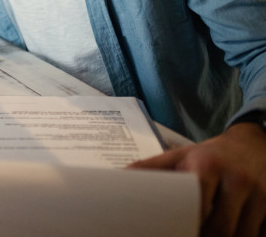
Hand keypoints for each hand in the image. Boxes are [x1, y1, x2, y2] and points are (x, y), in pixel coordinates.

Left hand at [130, 123, 265, 235]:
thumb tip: (119, 176)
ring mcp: (260, 194)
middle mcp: (236, 180)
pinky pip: (261, 233)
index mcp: (207, 167)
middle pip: (222, 228)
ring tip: (209, 236)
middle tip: (191, 235)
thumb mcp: (180, 155)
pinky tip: (234, 233)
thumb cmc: (210, 154)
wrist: (253, 143)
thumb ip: (152, 167)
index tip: (180, 230)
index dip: (190, 226)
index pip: (198, 206)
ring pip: (243, 235)